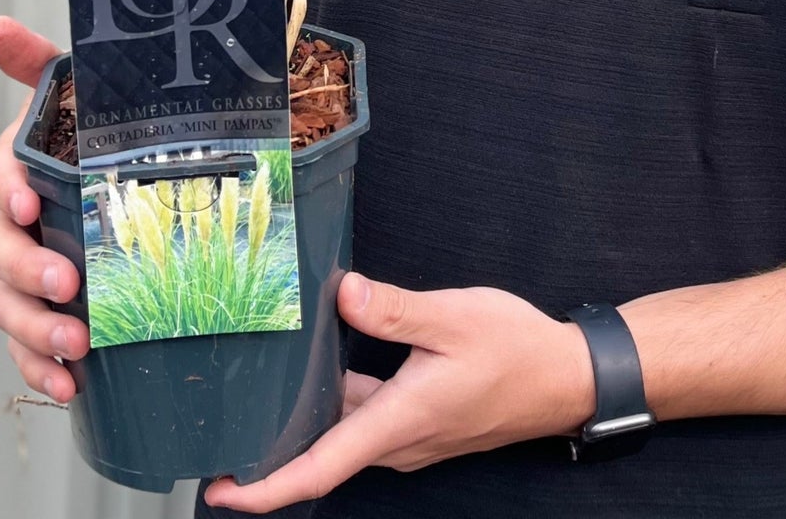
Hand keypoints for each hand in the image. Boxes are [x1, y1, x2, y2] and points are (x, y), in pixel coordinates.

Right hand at [0, 15, 87, 402]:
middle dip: (28, 270)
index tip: (28, 202)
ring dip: (36, 328)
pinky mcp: (42, 312)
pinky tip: (69, 385)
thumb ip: (39, 64)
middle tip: (69, 283)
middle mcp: (13, 223)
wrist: (127, 179)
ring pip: (9, 305)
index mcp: (20, 167)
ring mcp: (24, 271)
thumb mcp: (82, 95)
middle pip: (0, 251)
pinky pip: (28, 347)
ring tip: (76, 343)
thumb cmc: (98, 136)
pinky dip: (41, 367)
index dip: (8, 188)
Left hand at [203, 274, 595, 511]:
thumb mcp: (454, 317)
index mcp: (399, 420)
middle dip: (270, 453)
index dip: (265, 488)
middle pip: (321, 456)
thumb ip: (394, 308)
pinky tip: (324, 368)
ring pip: (345, 434)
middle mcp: (399, 440)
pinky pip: (366, 421)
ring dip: (303, 423)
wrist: (564, 377)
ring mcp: (412, 436)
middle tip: (221, 430)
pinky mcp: (422, 423)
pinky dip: (337, 405)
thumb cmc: (515, 350)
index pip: (319, 469)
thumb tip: (340, 294)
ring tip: (259, 392)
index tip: (221, 491)